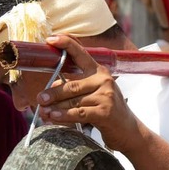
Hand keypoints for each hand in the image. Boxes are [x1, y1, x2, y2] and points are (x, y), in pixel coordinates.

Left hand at [38, 35, 141, 152]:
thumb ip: (74, 88)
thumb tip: (49, 89)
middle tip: (39, 98)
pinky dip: (64, 116)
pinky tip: (54, 118)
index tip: (50, 39)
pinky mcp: (105, 112)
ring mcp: (106, 96)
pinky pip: (79, 113)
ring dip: (55, 107)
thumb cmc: (106, 110)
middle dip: (52, 92)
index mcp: (98, 71)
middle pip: (71, 84)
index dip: (65, 43)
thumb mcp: (93, 94)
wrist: (128, 131)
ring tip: (44, 112)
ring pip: (73, 101)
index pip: (81, 53)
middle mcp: (103, 80)